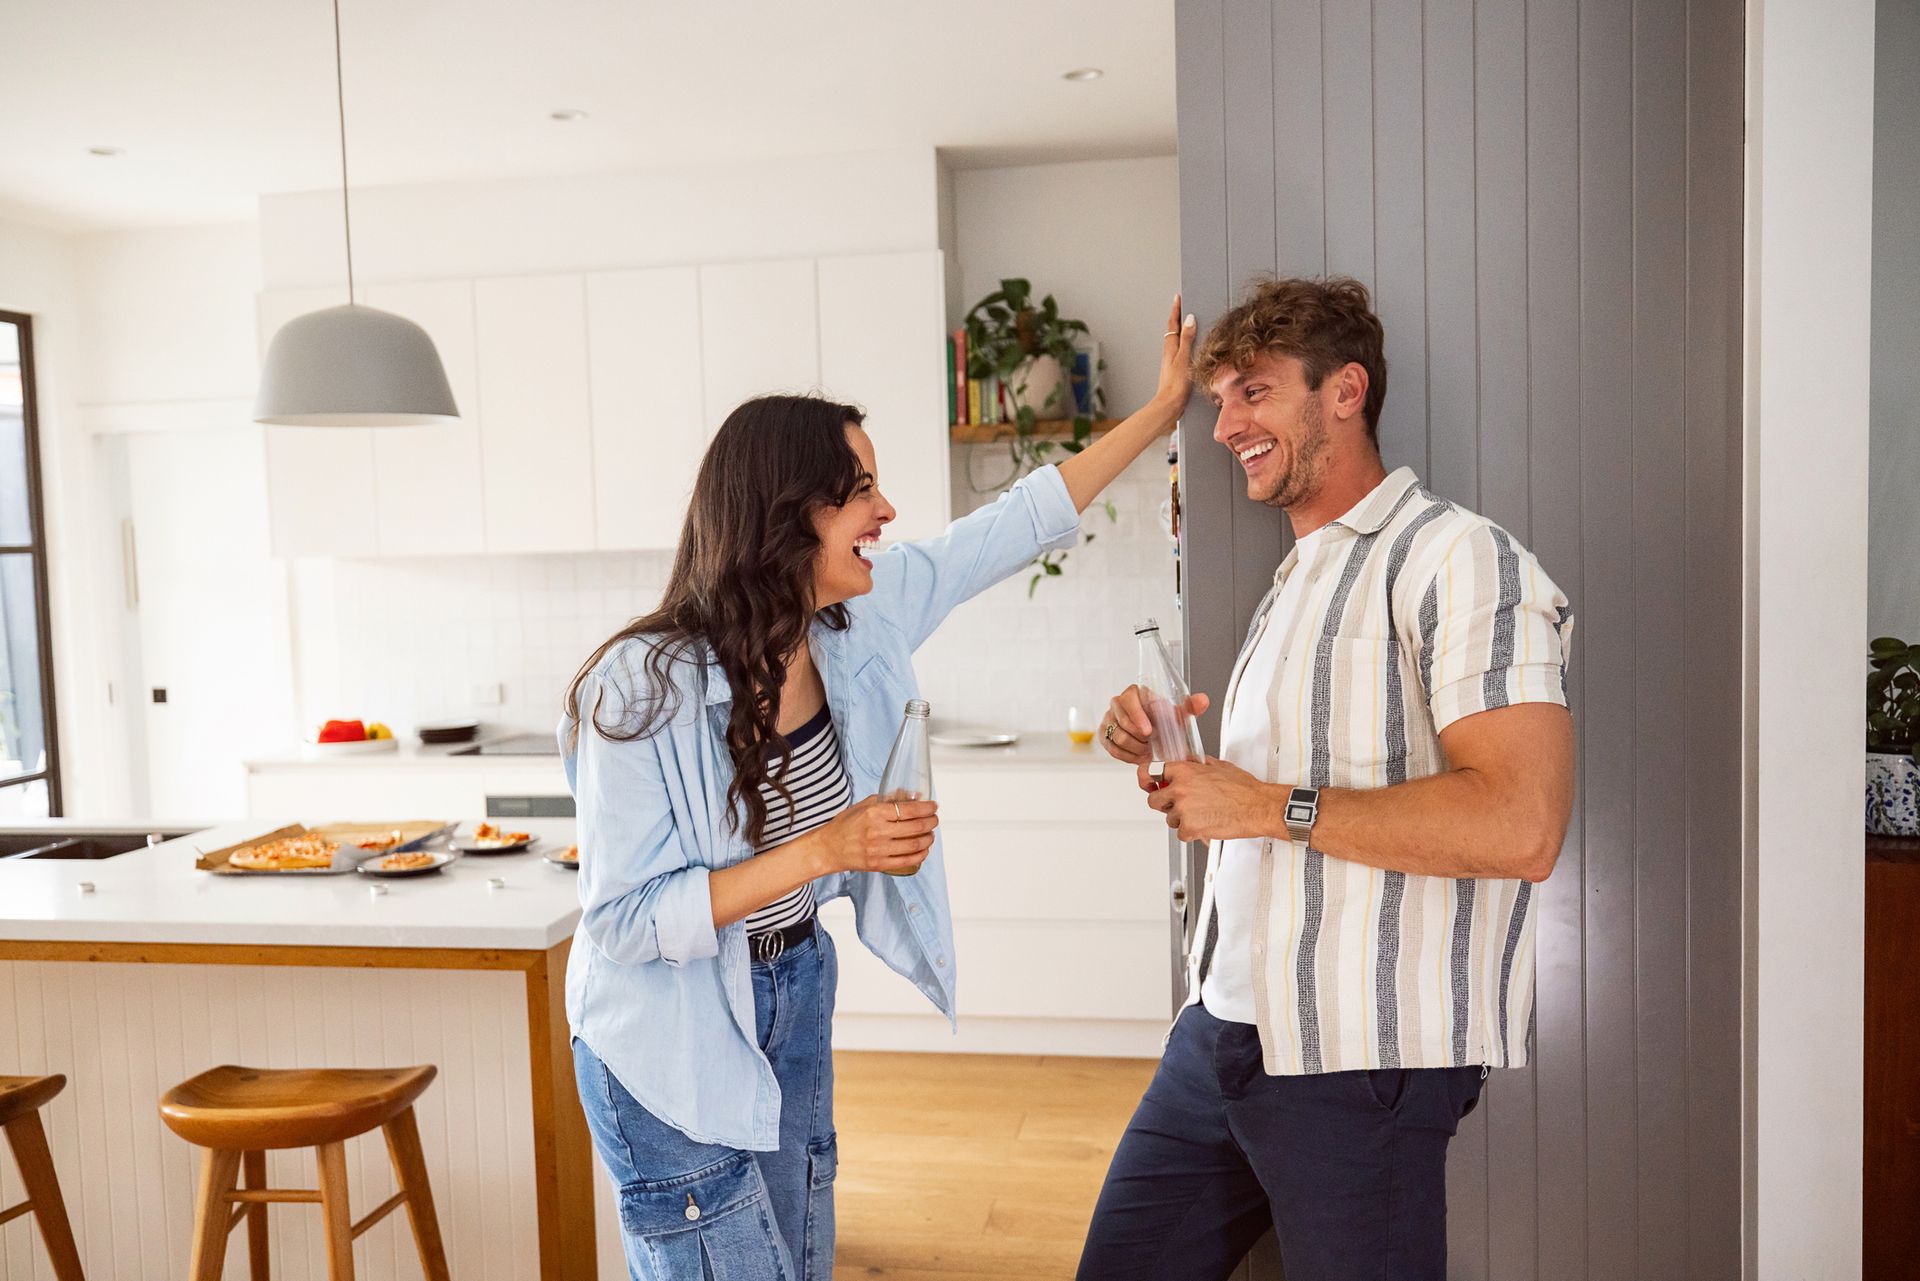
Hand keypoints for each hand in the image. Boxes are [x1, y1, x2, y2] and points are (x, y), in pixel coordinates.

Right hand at [810, 795, 938, 874]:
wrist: (829, 848)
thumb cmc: (846, 825)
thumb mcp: (864, 805)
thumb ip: (888, 799)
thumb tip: (913, 796)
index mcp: (874, 813)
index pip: (909, 809)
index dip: (927, 808)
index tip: (934, 806)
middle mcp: (877, 831)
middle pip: (916, 827)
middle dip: (931, 822)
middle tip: (934, 819)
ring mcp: (878, 850)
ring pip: (915, 844)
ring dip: (929, 839)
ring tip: (931, 834)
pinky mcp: (879, 865)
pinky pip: (907, 861)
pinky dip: (921, 855)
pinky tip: (924, 849)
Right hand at [1100, 684, 1210, 768]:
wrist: (1152, 734)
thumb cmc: (1163, 722)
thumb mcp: (1178, 715)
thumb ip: (1191, 707)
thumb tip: (1202, 700)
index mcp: (1134, 693)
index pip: (1130, 700)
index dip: (1138, 716)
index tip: (1148, 730)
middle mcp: (1119, 703)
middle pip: (1122, 721)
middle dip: (1139, 737)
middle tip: (1151, 743)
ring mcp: (1109, 718)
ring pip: (1118, 736)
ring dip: (1135, 747)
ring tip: (1146, 749)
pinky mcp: (1104, 734)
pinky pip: (1112, 748)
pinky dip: (1127, 755)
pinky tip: (1137, 754)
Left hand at [1142, 758, 1276, 842]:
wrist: (1258, 807)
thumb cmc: (1244, 789)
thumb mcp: (1219, 765)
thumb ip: (1198, 764)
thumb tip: (1191, 763)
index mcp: (1184, 771)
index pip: (1151, 772)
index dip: (1148, 780)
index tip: (1148, 784)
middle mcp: (1180, 789)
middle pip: (1154, 800)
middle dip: (1165, 804)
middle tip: (1180, 805)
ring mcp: (1184, 810)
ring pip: (1169, 819)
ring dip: (1182, 819)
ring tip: (1202, 814)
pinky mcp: (1190, 828)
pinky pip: (1181, 834)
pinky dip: (1192, 833)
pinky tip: (1206, 825)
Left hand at [1148, 294, 1197, 424]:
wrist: (1170, 404)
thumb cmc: (1176, 383)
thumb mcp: (1184, 357)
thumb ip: (1186, 338)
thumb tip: (1189, 318)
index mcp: (1170, 347)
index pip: (1173, 323)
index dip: (1176, 310)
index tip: (1178, 297)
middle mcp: (1169, 352)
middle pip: (1173, 330)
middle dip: (1178, 317)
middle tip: (1184, 305)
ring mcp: (1172, 361)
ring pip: (1177, 340)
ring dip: (1182, 330)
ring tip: (1189, 322)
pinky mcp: (1177, 369)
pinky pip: (1181, 351)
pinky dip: (1186, 343)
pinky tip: (1192, 347)